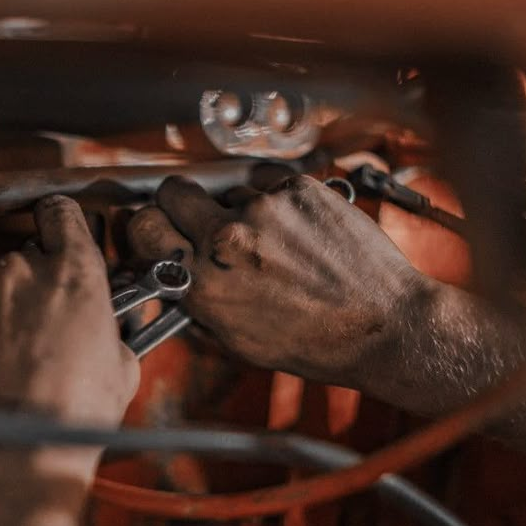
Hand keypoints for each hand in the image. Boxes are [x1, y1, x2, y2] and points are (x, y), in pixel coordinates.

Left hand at [0, 195, 138, 425]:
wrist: (15, 454)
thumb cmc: (72, 415)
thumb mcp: (123, 368)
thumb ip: (112, 331)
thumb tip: (106, 331)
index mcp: (74, 274)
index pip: (62, 215)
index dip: (62, 225)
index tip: (60, 235)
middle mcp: (21, 272)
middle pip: (26, 260)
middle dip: (36, 288)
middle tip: (46, 328)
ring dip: (2, 312)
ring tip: (13, 359)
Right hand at [128, 175, 429, 385]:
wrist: (383, 325)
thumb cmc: (317, 342)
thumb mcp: (238, 341)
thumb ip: (197, 303)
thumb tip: (173, 276)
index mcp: (205, 284)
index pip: (142, 227)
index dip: (148, 228)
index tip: (159, 229)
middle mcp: (228, 240)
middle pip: (173, 191)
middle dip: (181, 205)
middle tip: (201, 219)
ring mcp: (265, 208)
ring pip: (227, 189)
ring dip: (239, 209)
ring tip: (273, 241)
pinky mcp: (299, 189)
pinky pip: (267, 183)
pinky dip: (276, 201)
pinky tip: (298, 230)